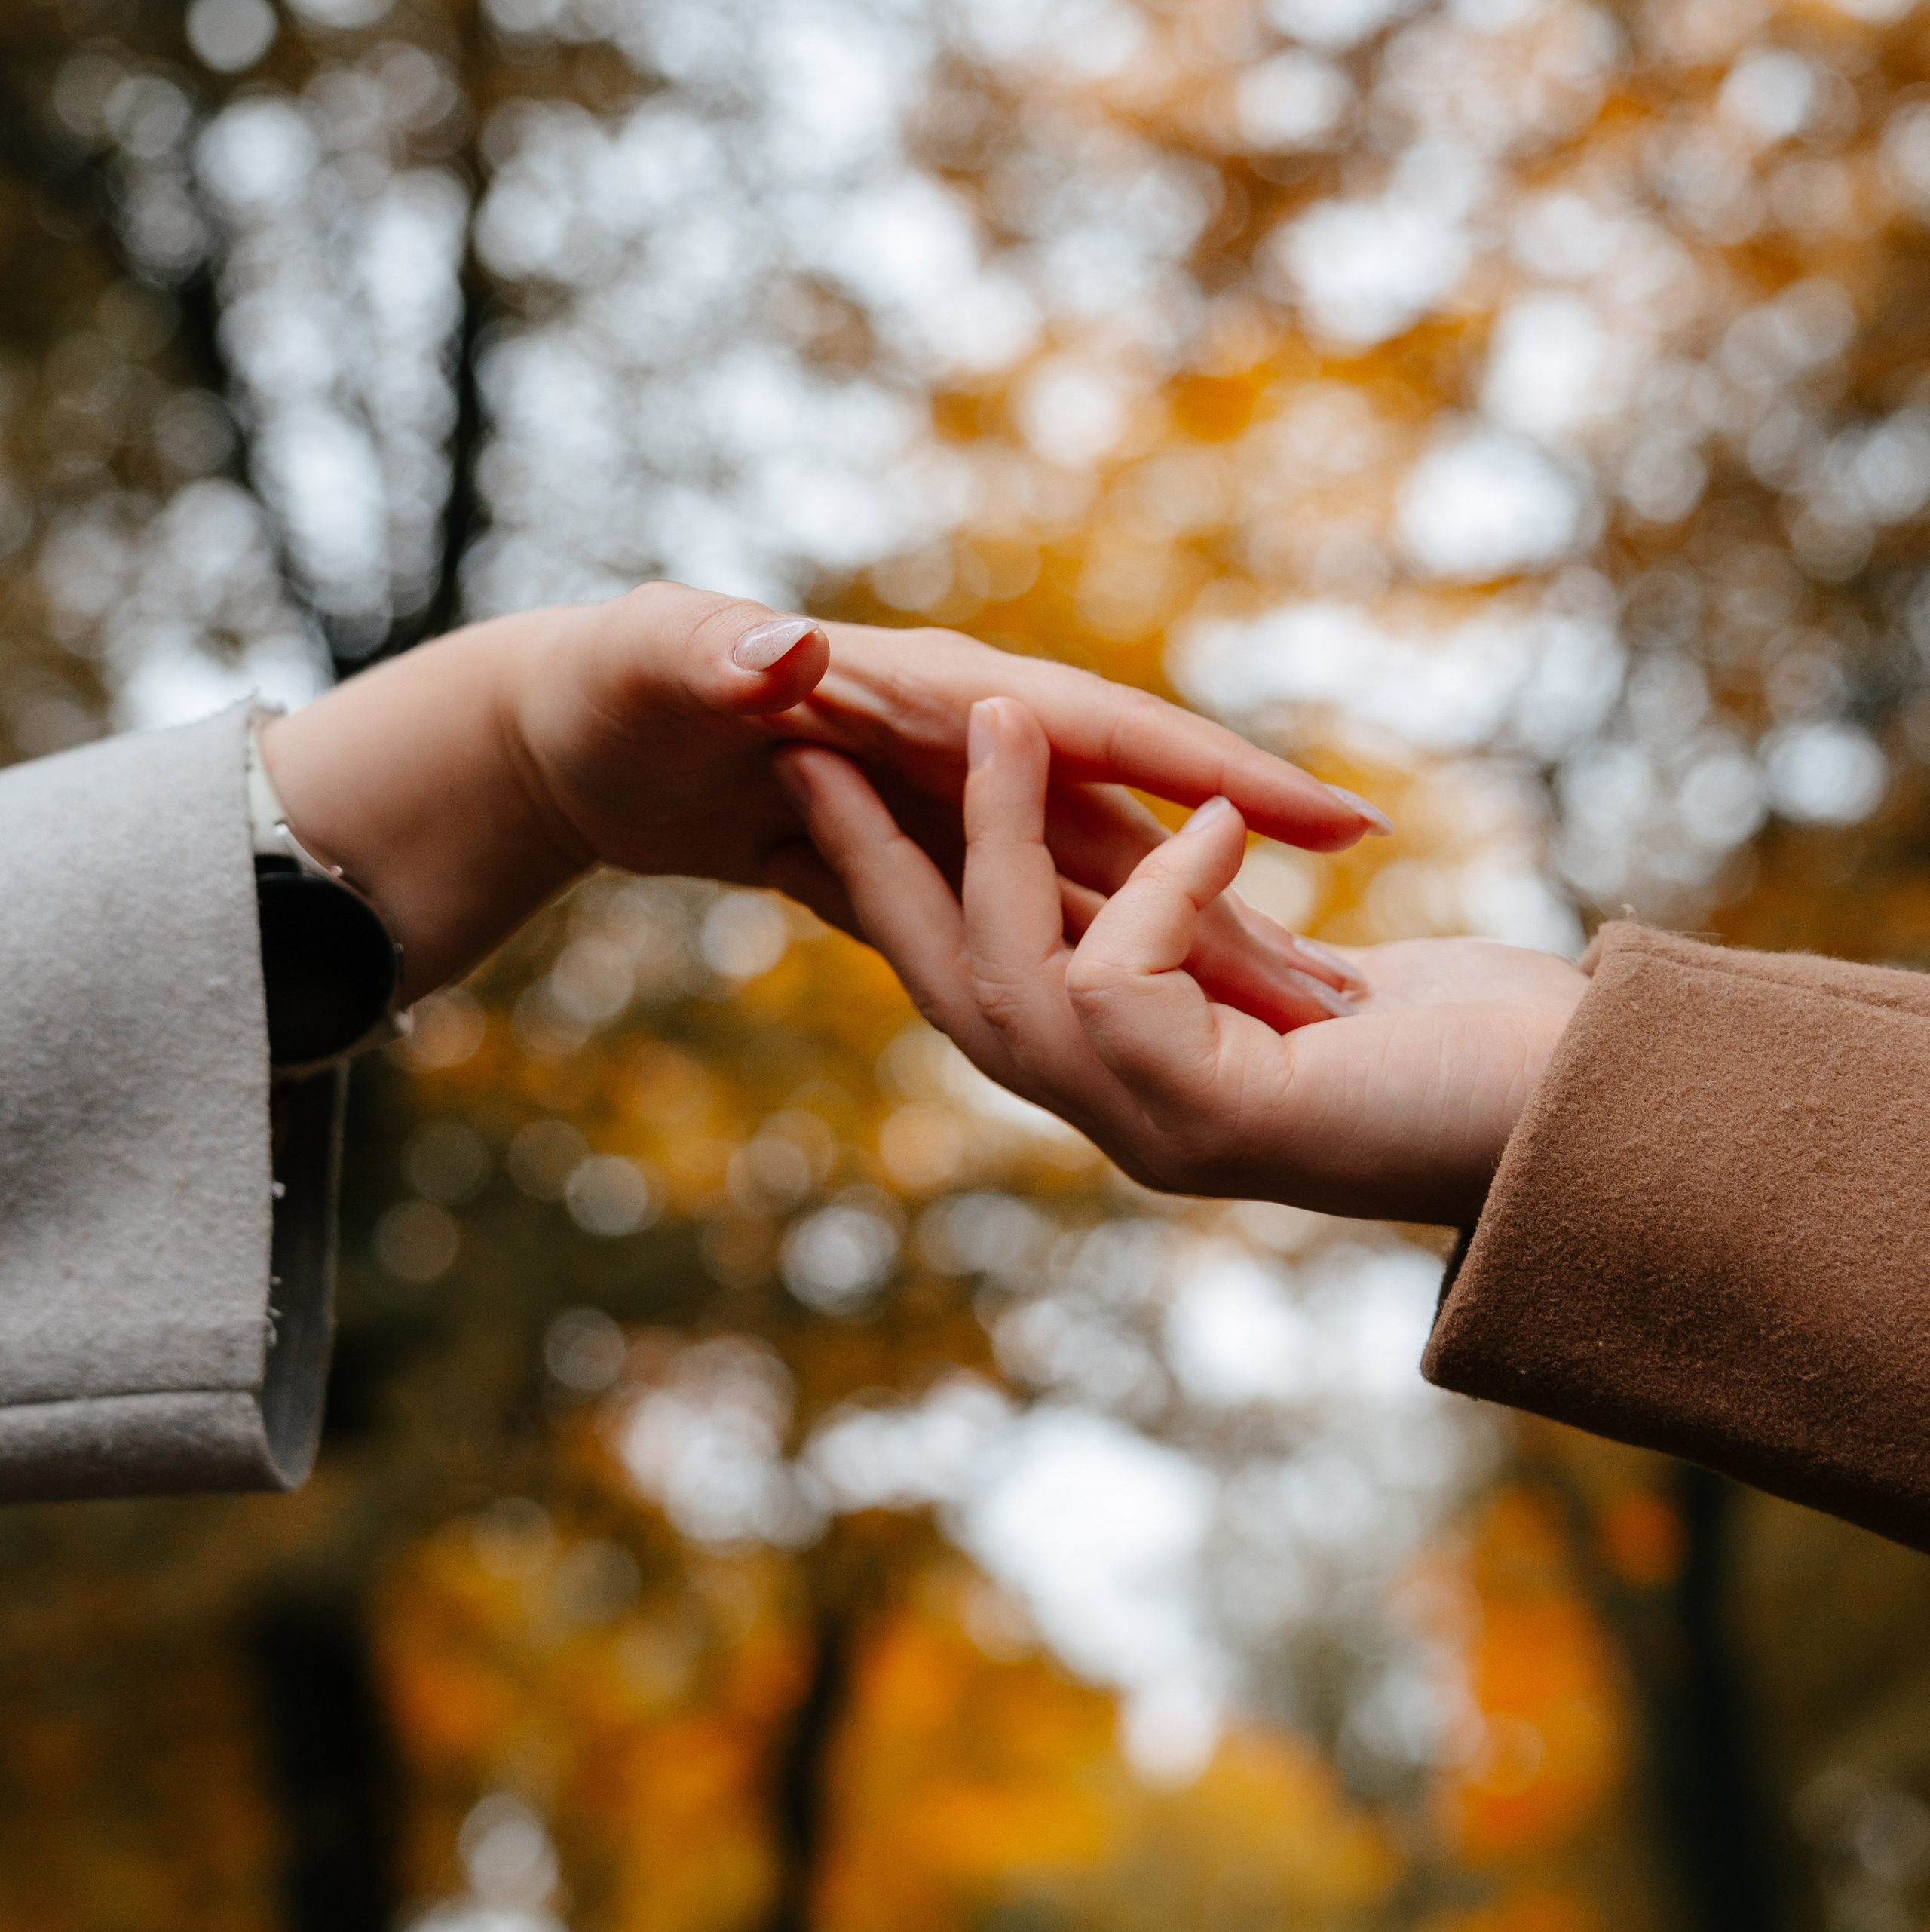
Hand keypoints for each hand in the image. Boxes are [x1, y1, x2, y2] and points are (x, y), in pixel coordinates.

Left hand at [261, 583, 1386, 1007]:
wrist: (571, 730)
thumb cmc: (606, 681)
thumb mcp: (648, 657)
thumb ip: (711, 651)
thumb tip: (790, 647)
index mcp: (931, 695)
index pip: (1102, 731)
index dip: (1224, 772)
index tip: (1346, 824)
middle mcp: (963, 750)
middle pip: (1127, 832)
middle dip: (1235, 905)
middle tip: (1349, 993)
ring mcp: (945, 807)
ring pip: (1089, 890)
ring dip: (1176, 954)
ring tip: (1276, 1025)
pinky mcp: (915, 856)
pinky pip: (1024, 916)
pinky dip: (1087, 963)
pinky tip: (1146, 1021)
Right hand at [776, 698, 1587, 1225]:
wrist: (1600, 1120)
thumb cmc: (1479, 1041)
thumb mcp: (1305, 973)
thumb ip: (1213, 936)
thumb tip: (1179, 858)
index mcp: (1140, 1077)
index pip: (986, 980)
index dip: (905, 890)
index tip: (844, 792)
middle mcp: (1127, 1116)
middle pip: (951, 989)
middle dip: (873, 865)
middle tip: (809, 742)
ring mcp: (1161, 1130)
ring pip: (1008, 978)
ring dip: (989, 839)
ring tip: (996, 709)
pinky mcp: (1210, 1117)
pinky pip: (1113, 976)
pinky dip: (1158, 884)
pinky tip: (1229, 825)